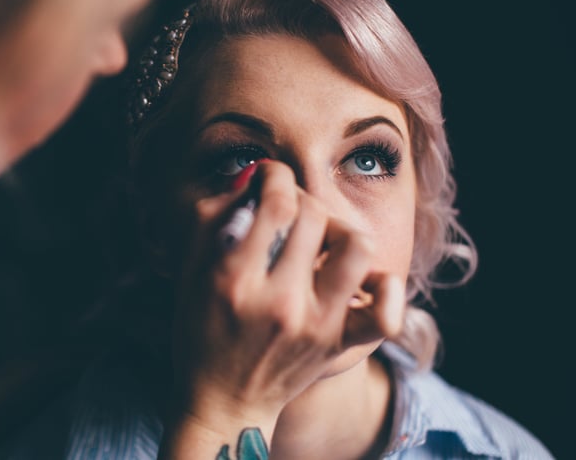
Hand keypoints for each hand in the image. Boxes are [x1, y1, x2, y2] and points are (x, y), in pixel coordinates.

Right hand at [159, 160, 403, 458]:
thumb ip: (215, 219)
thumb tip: (252, 178)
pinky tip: (359, 278)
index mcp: (235, 280)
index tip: (267, 177)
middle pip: (314, 215)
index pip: (275, 202)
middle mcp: (279, 301)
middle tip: (286, 207)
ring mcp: (315, 324)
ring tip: (319, 239)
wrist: (223, 401)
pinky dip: (384, 288)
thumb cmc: (200, 330)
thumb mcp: (190, 272)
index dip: (274, 175)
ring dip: (338, 229)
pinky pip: (384, 313)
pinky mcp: (338, 344)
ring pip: (356, 245)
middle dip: (300, 196)